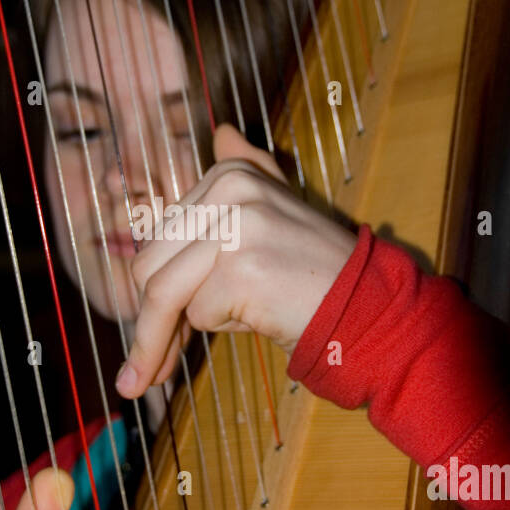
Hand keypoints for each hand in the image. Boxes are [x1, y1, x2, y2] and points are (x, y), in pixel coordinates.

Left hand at [115, 124, 357, 398]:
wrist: (366, 301)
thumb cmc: (313, 268)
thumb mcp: (277, 207)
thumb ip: (244, 170)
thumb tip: (221, 131)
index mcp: (229, 173)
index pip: (159, 241)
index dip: (154, 290)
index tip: (154, 329)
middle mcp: (229, 189)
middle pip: (148, 267)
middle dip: (146, 323)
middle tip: (143, 373)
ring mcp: (235, 227)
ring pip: (163, 294)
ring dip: (159, 343)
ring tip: (150, 379)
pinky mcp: (241, 268)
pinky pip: (199, 315)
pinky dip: (224, 329)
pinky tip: (261, 318)